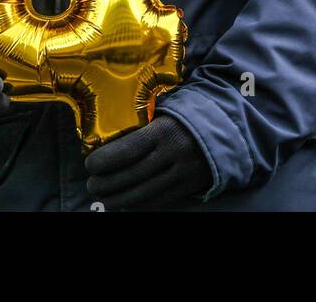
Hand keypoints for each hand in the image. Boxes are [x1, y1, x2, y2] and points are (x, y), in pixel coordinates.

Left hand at [84, 117, 211, 208]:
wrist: (225, 130)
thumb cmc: (186, 115)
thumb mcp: (166, 111)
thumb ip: (143, 123)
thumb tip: (109, 134)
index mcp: (164, 130)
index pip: (129, 149)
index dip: (106, 160)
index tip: (90, 164)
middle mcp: (172, 153)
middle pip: (133, 174)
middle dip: (107, 183)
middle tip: (91, 185)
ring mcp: (182, 173)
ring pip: (144, 192)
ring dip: (119, 199)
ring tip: (103, 198)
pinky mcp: (188, 187)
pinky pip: (159, 199)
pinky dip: (139, 204)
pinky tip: (124, 204)